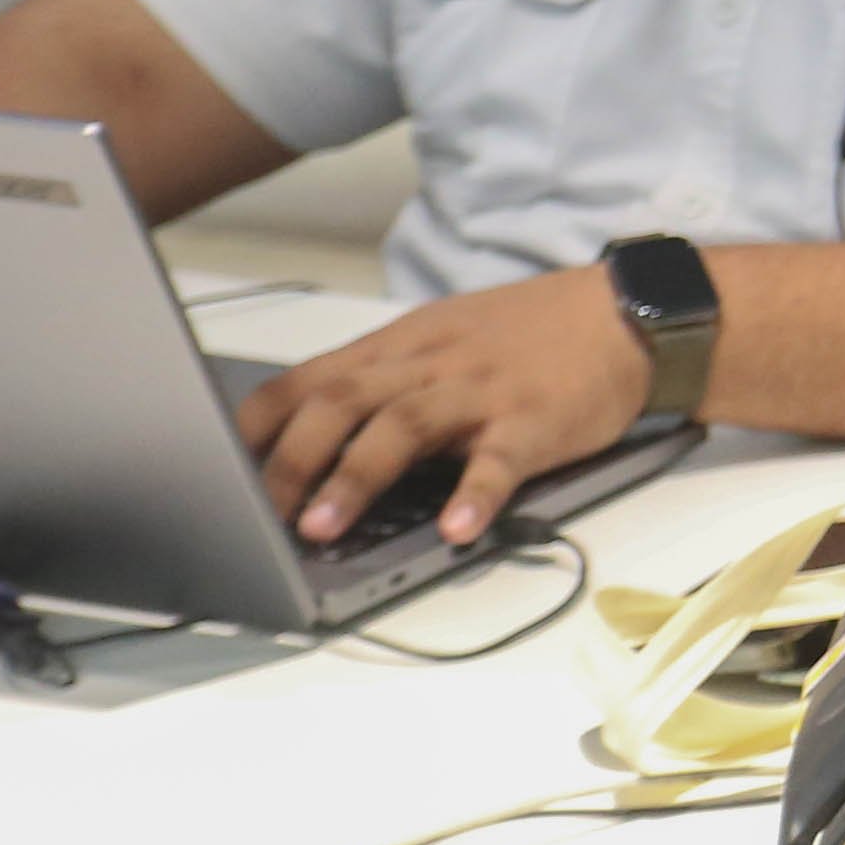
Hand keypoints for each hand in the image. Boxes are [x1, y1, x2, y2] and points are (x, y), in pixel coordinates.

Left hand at [234, 268, 648, 548]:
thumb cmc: (529, 335)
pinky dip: (473, 496)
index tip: (218, 470)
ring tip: (322, 529)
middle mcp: (428, 364)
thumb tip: (315, 441)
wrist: (627, 314)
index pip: (307, 380)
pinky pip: (498, 460)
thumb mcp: (443, 340)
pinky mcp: (534, 420)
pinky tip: (455, 530)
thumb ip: (384, 383)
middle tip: (260, 516)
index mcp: (399, 347)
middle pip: (341, 402)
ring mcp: (480, 390)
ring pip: (402, 427)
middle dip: (290, 462)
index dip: (256, 428)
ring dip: (355, 479)